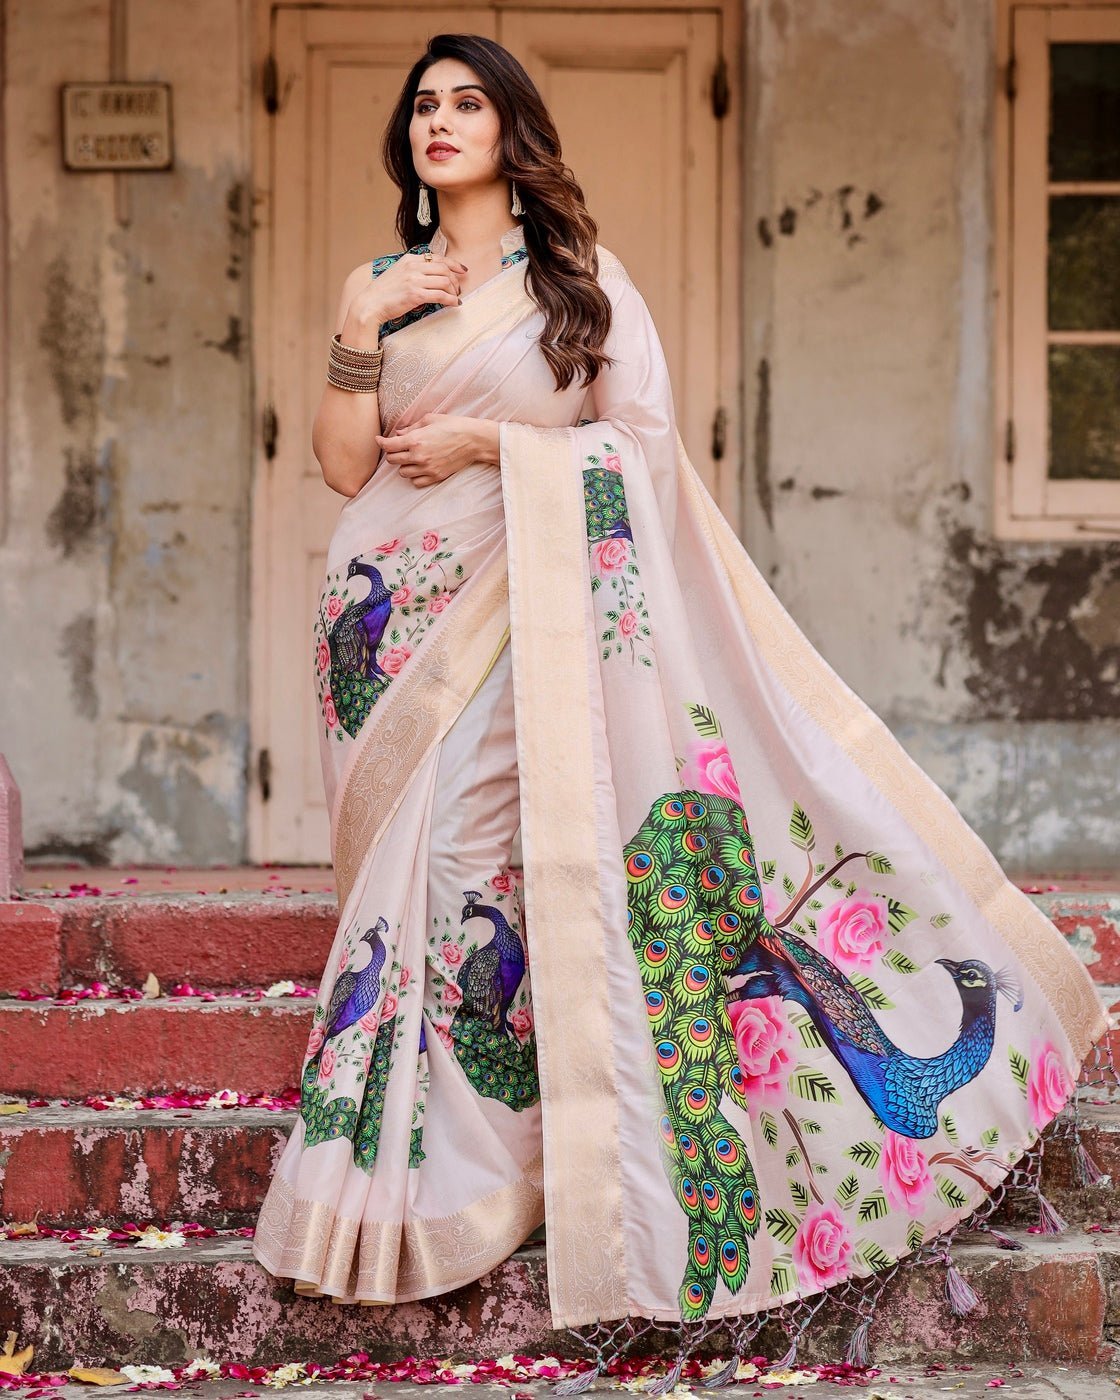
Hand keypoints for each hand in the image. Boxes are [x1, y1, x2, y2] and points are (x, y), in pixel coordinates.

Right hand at [350, 252, 468, 328]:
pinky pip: (441, 296)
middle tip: (458, 289)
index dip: (454, 263)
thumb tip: (432, 276)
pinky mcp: (416, 295)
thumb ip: (414, 270)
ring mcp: (414, 280)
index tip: (463, 270)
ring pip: (445, 282)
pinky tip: (454, 304)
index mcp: (409, 259)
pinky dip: (451, 300)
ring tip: (455, 298)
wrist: (370, 304)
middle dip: (456, 280)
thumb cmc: (384, 292)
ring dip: (454, 291)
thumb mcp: (398, 273)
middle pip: (444, 269)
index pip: (437, 258)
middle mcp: (413, 267)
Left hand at [375, 413, 494, 488]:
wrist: (473, 440)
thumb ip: (411, 428)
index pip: (389, 446)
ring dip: (404, 465)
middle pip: (392, 460)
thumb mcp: (430, 419)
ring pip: (403, 473)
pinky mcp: (436, 476)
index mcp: (416, 440)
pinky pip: (416, 482)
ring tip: (411, 458)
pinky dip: (414, 476)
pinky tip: (419, 468)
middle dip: (392, 453)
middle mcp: (419, 456)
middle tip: (398, 448)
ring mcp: (427, 468)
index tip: (379, 440)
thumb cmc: (453, 426)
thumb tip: (398, 434)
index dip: (381, 442)